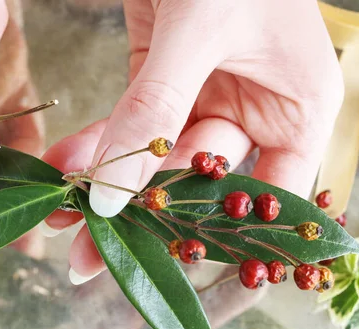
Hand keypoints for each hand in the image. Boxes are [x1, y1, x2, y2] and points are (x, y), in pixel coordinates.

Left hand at [42, 0, 342, 282]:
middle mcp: (253, 112)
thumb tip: (114, 195)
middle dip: (142, 217)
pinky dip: (96, 145)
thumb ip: (158, 110)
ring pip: (154, 159)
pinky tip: (63, 165)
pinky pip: (128, 123)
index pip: (268, 199)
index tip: (173, 269)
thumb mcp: (201, 30)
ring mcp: (203, 96)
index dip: (224, 239)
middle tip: (90, 256)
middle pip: (196, 185)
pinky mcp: (161, 76)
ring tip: (62, 215)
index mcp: (296, 110)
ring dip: (108, 186)